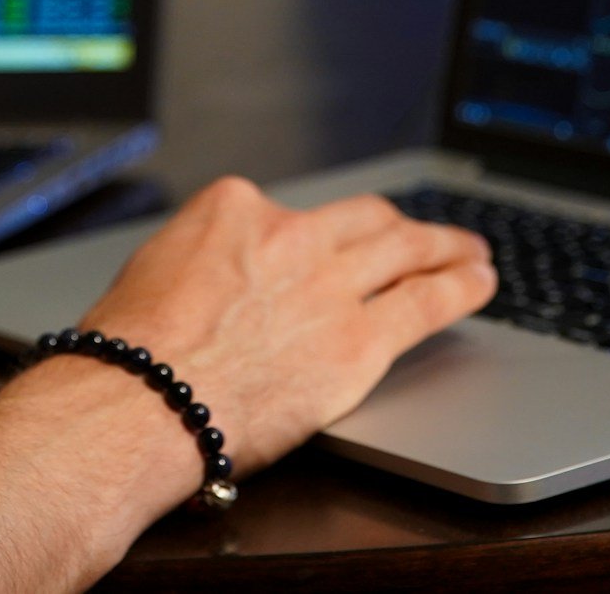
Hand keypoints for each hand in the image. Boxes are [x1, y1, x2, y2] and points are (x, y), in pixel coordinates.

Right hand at [75, 177, 495, 476]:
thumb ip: (199, 268)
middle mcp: (288, 234)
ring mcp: (329, 283)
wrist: (142, 399)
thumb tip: (213, 288)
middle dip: (393, 226)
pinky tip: (479, 281)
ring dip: (442, 245)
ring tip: (468, 249)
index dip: (301, 238)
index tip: (311, 253)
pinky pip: (426, 301)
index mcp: (231, 210)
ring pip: (403, 249)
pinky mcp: (359, 339)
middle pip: (359, 220)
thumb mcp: (151, 275)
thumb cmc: (130, 355)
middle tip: (418, 233)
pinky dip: (460, 286)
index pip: (281, 212)